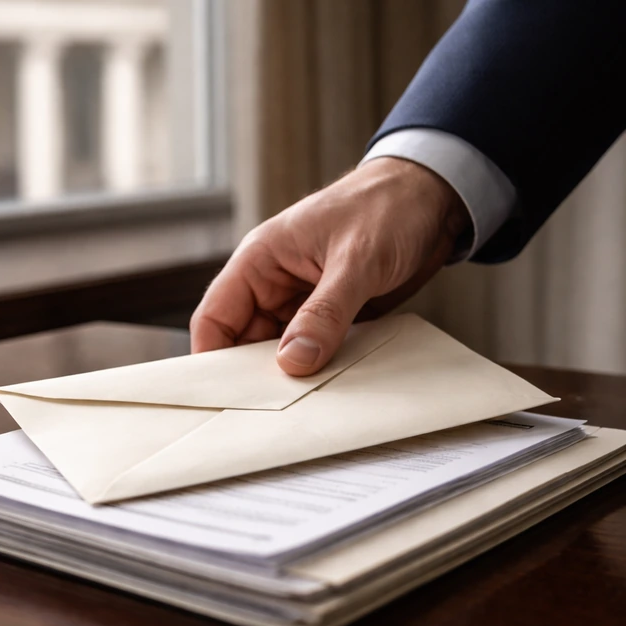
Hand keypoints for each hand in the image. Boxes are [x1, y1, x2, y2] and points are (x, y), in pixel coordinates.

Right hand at [190, 157, 470, 374]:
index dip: (212, 357)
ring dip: (290, 374)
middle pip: (243, 342)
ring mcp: (301, 301)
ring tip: (301, 402)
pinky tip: (329, 387)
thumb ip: (325, 312)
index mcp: (260, 260)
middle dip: (253, 375)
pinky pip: (314, 349)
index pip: (215, 316)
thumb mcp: (356, 260)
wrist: (436, 196)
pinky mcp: (330, 315)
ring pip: (279, 351)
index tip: (224, 394)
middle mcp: (274, 284)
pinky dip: (319, 368)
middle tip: (268, 408)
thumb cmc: (388, 205)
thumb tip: (294, 360)